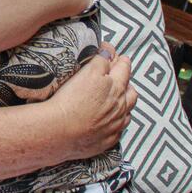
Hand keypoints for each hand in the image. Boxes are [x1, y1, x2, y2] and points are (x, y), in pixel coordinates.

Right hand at [46, 42, 136, 161]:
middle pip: (131, 92)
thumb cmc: (71, 100)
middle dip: (127, 83)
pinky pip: (118, 131)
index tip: (116, 55)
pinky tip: (110, 121)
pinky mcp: (108, 140)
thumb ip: (101, 61)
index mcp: (116, 87)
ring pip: (127, 112)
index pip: (124, 68)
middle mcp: (120, 106)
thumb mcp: (86, 73)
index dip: (121, 60)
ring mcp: (115, 125)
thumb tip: (108, 52)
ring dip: (125, 104)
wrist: (60, 130)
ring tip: (119, 100)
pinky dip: (117, 123)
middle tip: (120, 78)